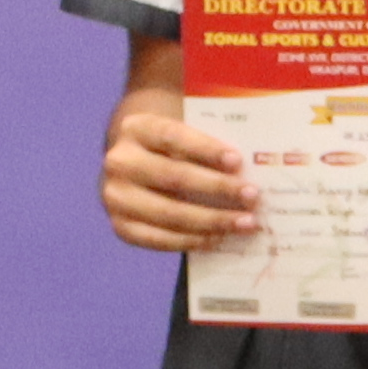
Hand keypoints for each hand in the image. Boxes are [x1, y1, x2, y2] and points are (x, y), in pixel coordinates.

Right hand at [100, 99, 257, 252]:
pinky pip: (157, 239)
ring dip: (212, 221)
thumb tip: (252, 163)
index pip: (173, 137)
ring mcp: (115, 196)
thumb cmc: (168, 147)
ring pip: (169, 213)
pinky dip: (189, 241)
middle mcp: (120, 162)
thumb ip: (205, 144)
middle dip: (217, 187)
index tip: (237, 161)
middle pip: (174, 176)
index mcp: (136, 128)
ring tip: (244, 223)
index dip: (205, 149)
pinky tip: (216, 239)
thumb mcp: (179, 133)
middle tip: (252, 195)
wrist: (129, 165)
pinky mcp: (120, 225)